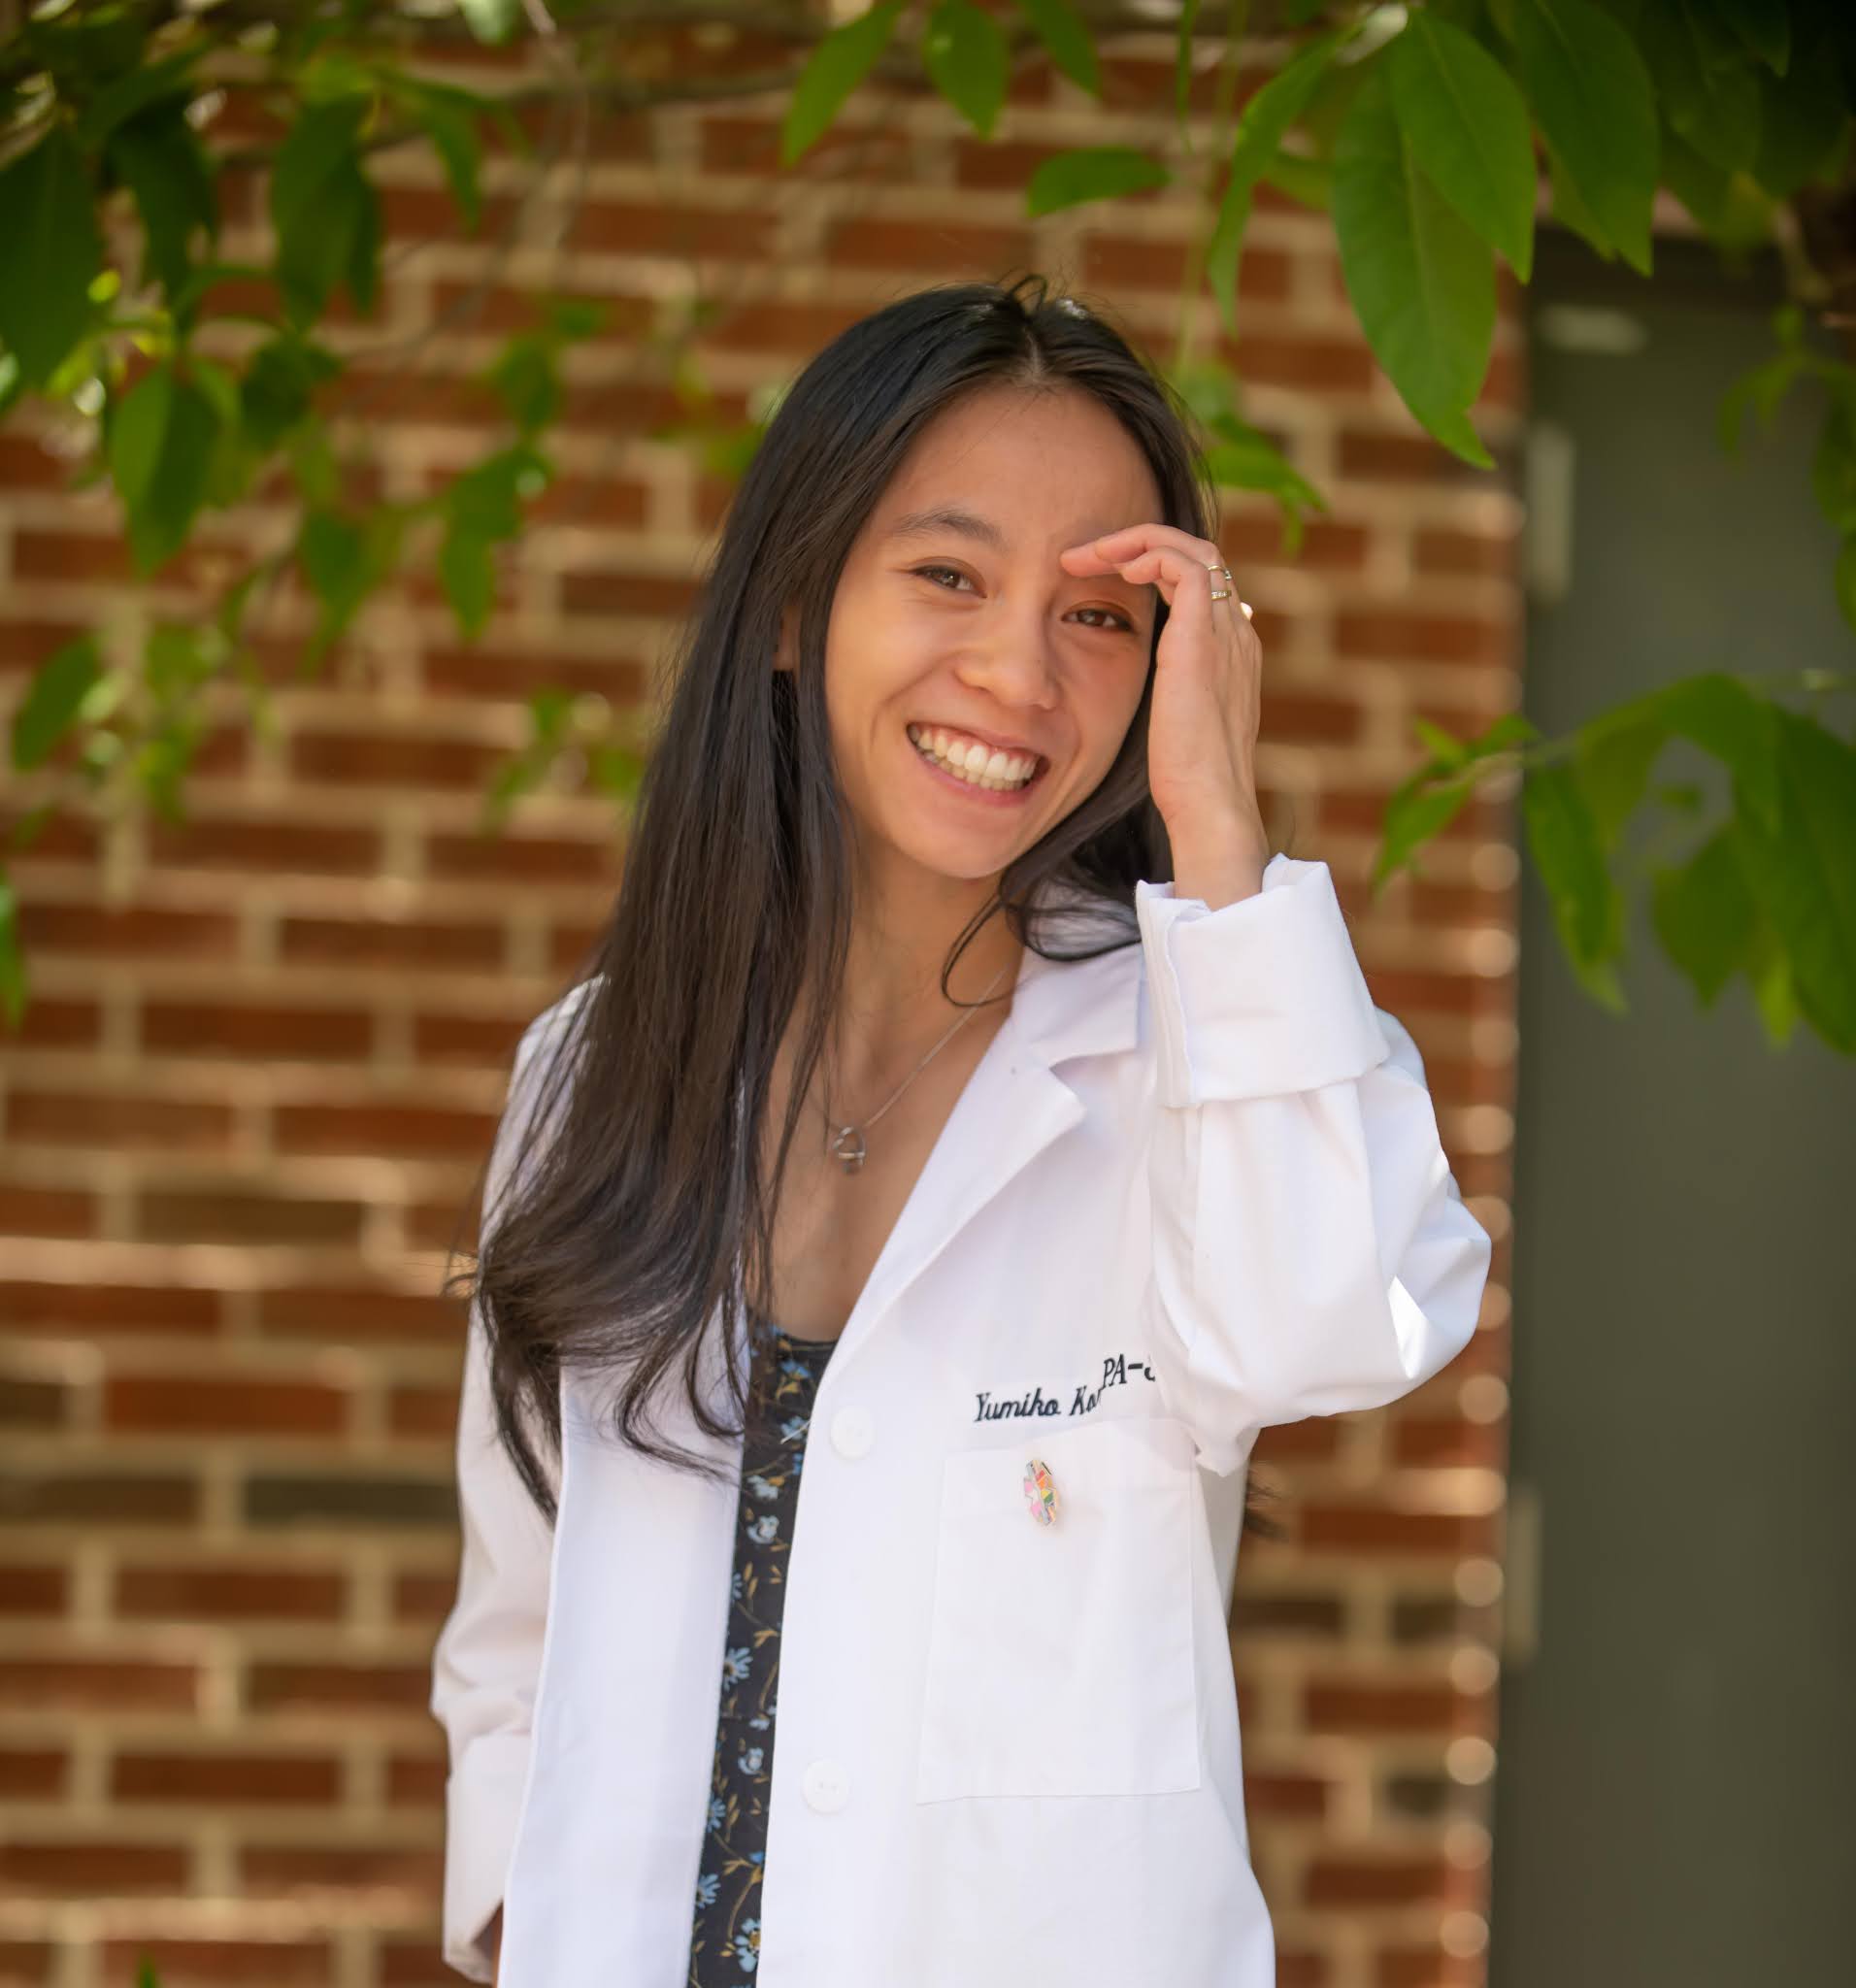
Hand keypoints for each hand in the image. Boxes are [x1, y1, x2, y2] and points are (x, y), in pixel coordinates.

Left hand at [1061, 524, 1267, 904]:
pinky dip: (1149, 553)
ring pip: (1196, 548)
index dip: (1154, 567)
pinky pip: (1187, 565)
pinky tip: (1114, 571)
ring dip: (1137, 541)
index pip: (1203, 583)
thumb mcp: (1175, 721)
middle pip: (1202, 556)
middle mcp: (1236, 634)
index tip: (1100, 577)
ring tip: (1089, 555)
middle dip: (1141, 544)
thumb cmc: (1185, 779)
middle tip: (1085, 556)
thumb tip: (1145, 682)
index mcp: (1232, 652)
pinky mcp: (1203, 640)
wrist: (1208, 804)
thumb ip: (1169, 692)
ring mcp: (1226, 633)